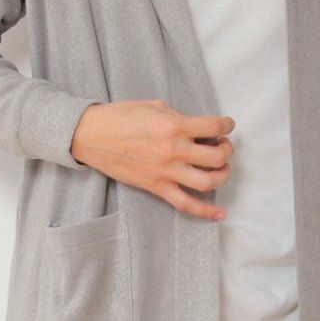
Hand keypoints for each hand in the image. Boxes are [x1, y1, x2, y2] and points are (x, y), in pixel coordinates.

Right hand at [72, 99, 233, 218]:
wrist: (92, 135)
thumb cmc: (120, 117)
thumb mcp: (154, 106)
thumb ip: (178, 117)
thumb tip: (196, 130)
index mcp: (175, 125)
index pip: (215, 127)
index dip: (227, 125)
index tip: (227, 125)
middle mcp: (174, 150)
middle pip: (217, 157)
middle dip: (227, 151)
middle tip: (223, 146)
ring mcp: (166, 172)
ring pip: (208, 182)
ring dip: (222, 176)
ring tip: (221, 169)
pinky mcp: (157, 187)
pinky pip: (186, 204)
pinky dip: (206, 211)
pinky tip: (220, 214)